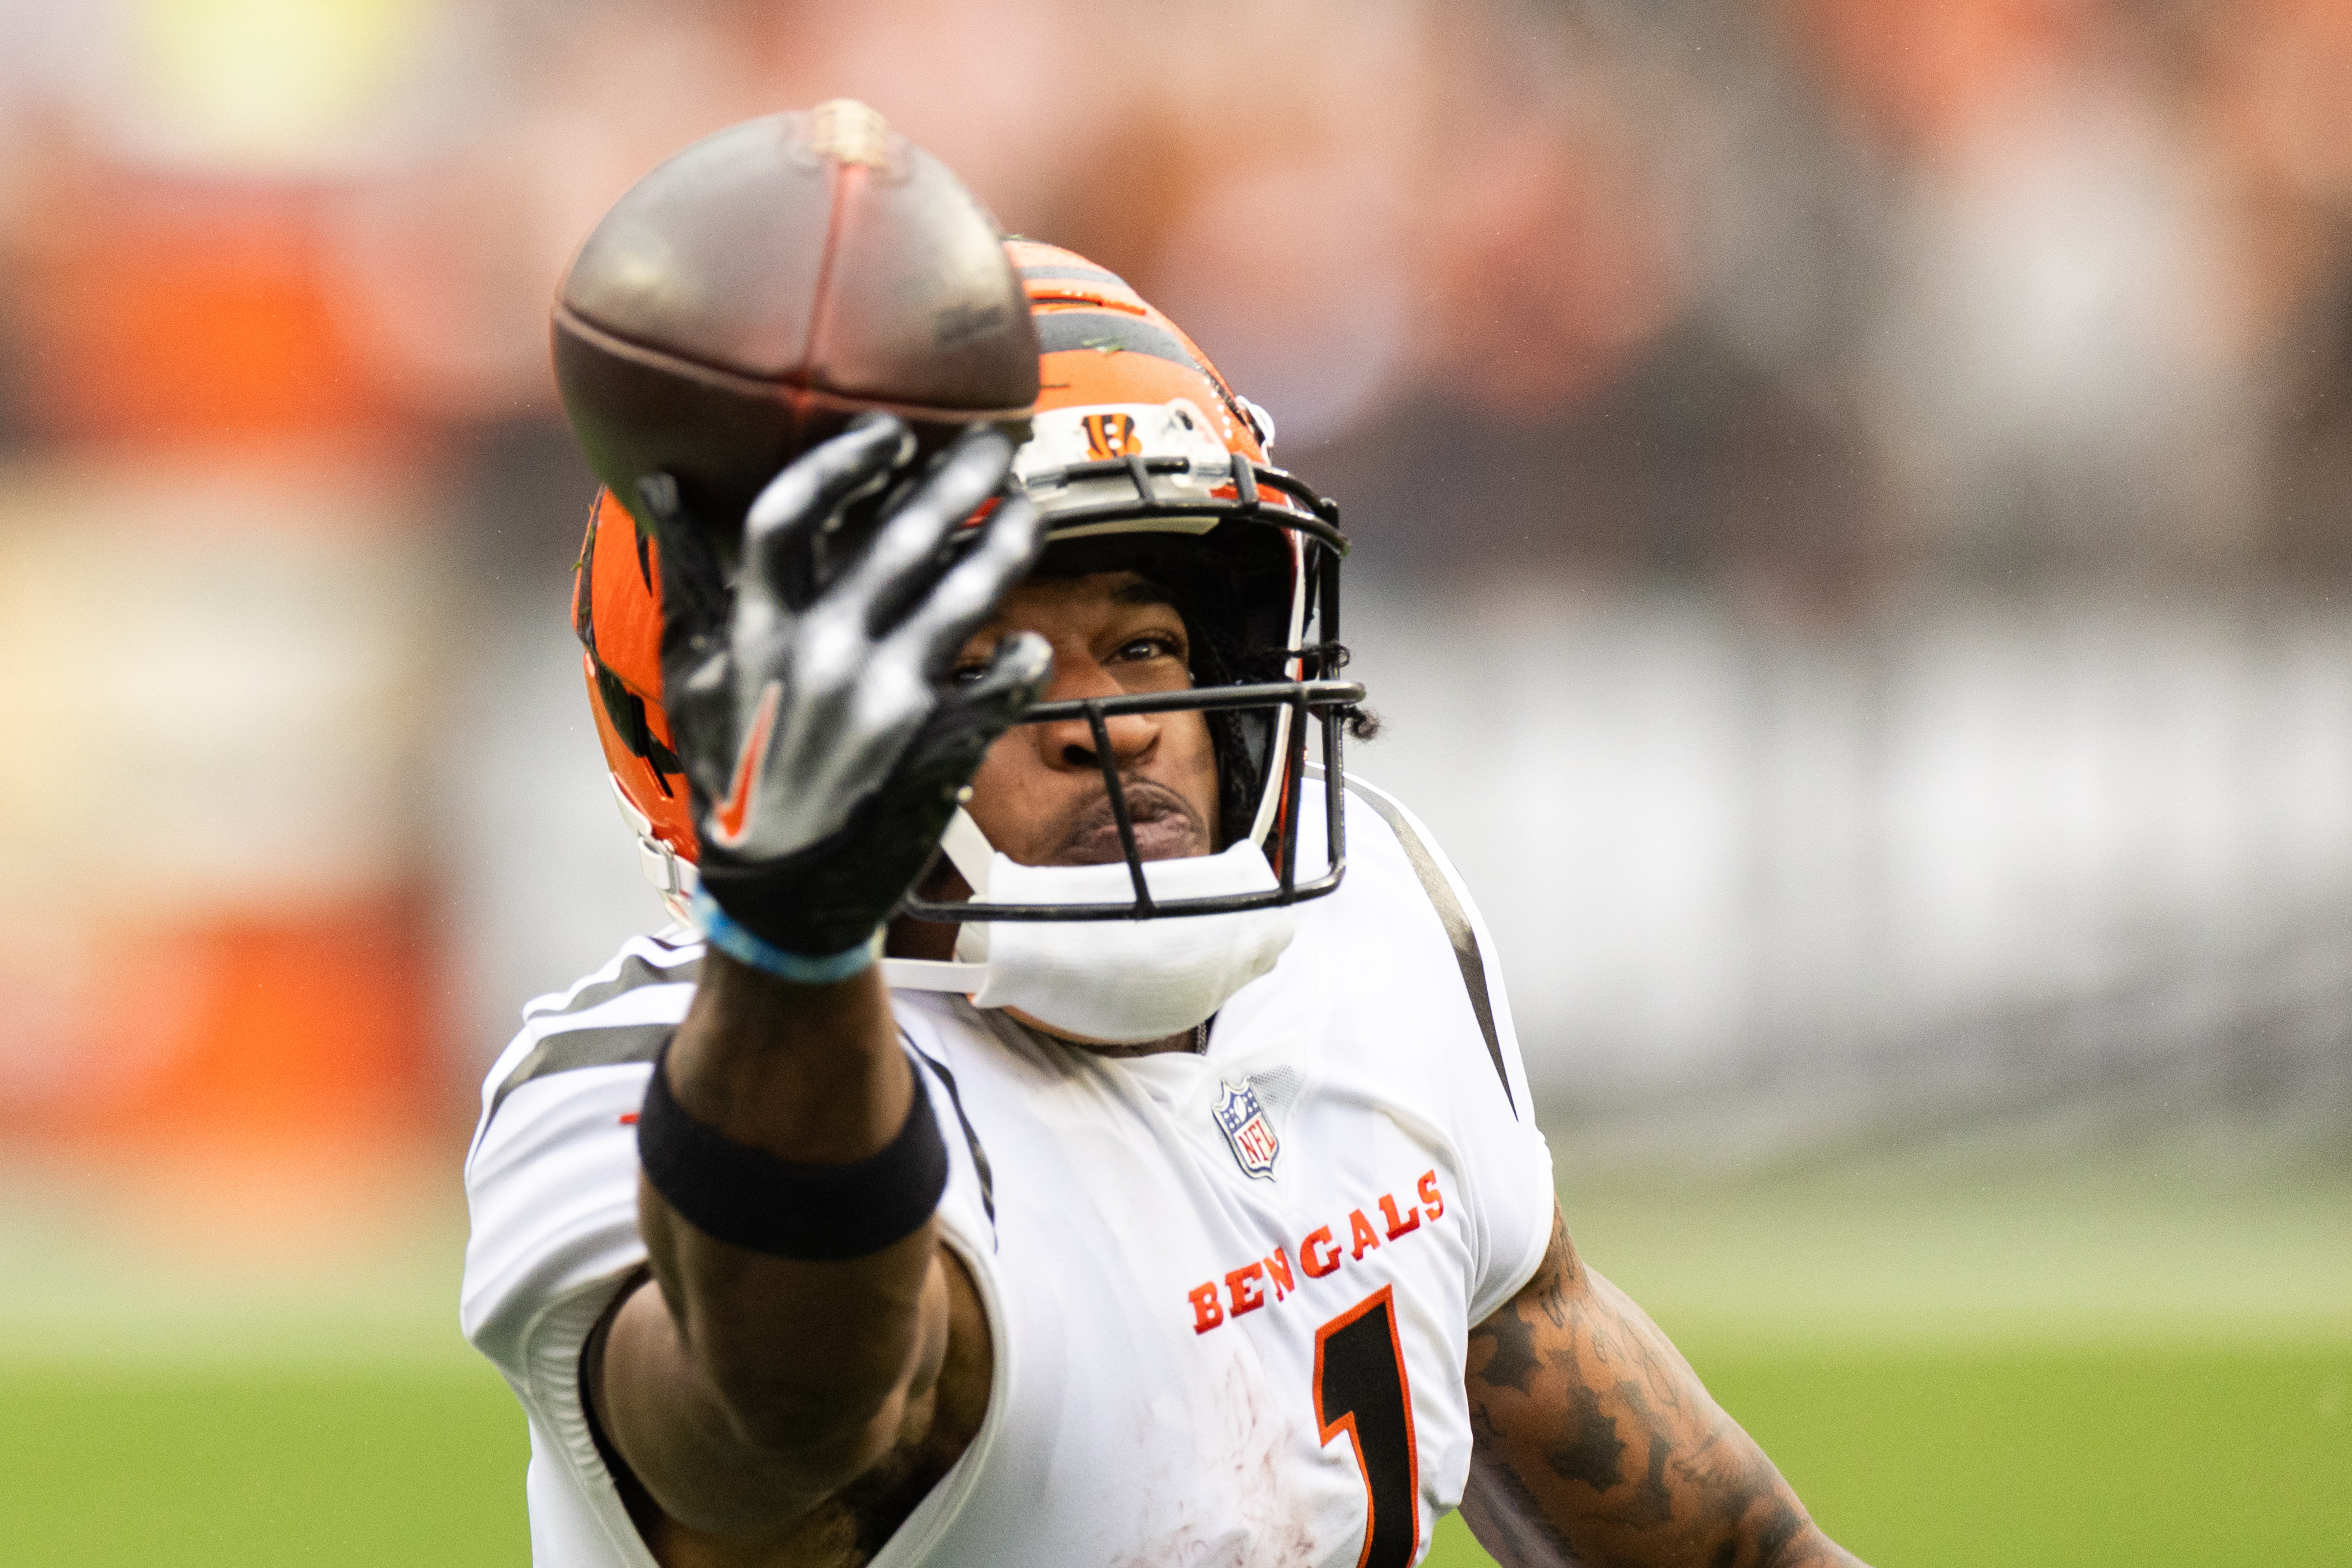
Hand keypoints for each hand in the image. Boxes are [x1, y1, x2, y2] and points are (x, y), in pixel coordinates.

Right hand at [646, 415, 1051, 958]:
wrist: (779, 898)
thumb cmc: (735, 777)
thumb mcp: (692, 682)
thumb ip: (688, 584)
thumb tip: (655, 489)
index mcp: (756, 633)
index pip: (791, 516)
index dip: (843, 463)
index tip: (889, 433)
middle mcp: (822, 656)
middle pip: (900, 538)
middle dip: (955, 478)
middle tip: (996, 441)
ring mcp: (885, 702)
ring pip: (966, 596)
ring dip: (1007, 543)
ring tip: (1030, 511)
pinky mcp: (938, 747)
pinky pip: (1003, 680)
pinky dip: (1023, 656)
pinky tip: (1029, 641)